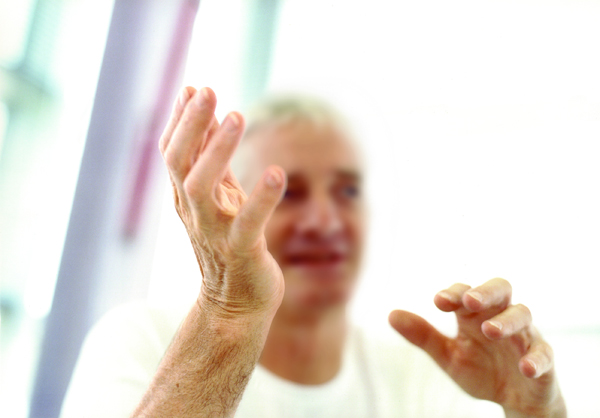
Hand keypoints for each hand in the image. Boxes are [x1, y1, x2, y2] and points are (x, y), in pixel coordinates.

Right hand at [159, 86, 286, 318]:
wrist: (235, 305)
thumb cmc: (229, 243)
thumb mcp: (219, 198)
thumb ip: (213, 160)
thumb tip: (213, 115)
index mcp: (186, 198)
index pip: (173, 153)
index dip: (180, 121)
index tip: (192, 89)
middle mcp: (193, 212)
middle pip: (179, 163)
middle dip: (190, 125)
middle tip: (207, 91)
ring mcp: (213, 233)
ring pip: (202, 187)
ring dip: (216, 150)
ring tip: (236, 116)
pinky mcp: (241, 252)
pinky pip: (248, 223)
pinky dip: (261, 198)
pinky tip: (277, 173)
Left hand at [389, 278, 565, 416]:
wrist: (514, 400)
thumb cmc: (482, 370)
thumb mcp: (448, 356)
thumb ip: (423, 336)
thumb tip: (390, 314)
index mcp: (475, 315)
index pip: (466, 293)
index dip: (454, 293)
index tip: (438, 301)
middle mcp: (500, 318)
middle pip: (500, 290)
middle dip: (486, 292)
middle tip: (470, 301)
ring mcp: (524, 337)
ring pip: (523, 315)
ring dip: (507, 322)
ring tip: (490, 330)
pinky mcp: (543, 359)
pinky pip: (545, 353)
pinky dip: (536, 358)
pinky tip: (524, 366)